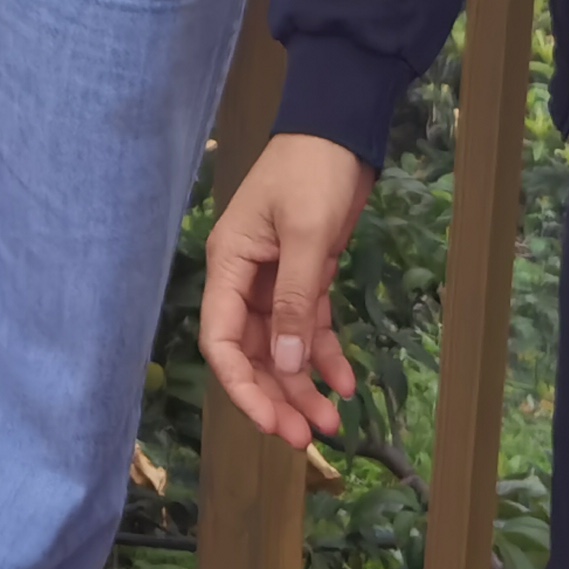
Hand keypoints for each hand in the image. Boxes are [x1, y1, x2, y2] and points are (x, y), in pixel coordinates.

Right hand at [201, 134, 376, 446]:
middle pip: (253, 354)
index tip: (271, 422)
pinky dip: (326, 356)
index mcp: (228, 265)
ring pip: (283, 349)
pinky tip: (347, 382)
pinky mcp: (304, 277)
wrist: (342, 131)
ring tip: (332, 423)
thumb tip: (288, 365)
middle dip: (277, 397)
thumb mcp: (304, 233)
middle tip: (307, 438)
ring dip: (304, 386)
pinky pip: (309, 327)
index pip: (221, 341)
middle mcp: (244, 279)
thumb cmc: (313, 171)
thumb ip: (294, 300)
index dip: (242, 387)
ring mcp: (274, 281)